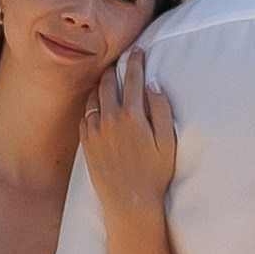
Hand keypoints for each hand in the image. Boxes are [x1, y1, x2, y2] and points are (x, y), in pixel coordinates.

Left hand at [79, 54, 176, 223]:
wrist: (130, 202)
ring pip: (94, 97)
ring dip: (101, 85)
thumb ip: (161, 110)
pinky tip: (97, 106)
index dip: (136, 61)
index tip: (137, 51)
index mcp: (132, 115)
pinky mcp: (86, 143)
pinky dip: (92, 106)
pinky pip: (86, 116)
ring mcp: (95, 130)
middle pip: (108, 83)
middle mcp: (110, 119)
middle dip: (115, 69)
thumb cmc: (155, 174)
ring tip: (108, 80)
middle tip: (120, 61)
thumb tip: (153, 85)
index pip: (133, 78)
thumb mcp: (168, 141)